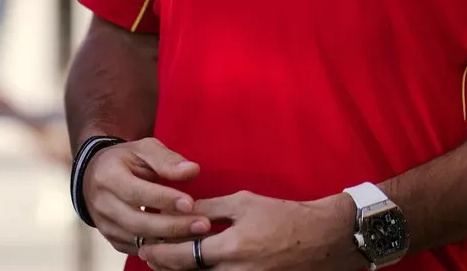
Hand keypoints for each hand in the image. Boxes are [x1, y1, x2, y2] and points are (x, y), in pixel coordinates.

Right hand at [81, 138, 209, 254]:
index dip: (163, 199)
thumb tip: (192, 170)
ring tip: (198, 236)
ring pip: (139, 241)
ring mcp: (105, 225)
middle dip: (172, 226)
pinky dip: (162, 249)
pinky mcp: (113, 240)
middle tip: (203, 224)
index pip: (136, 192)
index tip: (190, 203)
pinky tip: (184, 243)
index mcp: (108, 176)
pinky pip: (138, 250)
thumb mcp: (144, 149)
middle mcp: (102, 204)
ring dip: (170, 241)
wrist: (96, 175)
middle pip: (138, 222)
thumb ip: (167, 160)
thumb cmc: (127, 160)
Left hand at [140, 192, 363, 270]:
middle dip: (165, 263)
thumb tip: (180, 206)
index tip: (145, 244)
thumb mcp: (243, 203)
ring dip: (182, 269)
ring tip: (166, 258)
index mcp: (230, 249)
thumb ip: (209, 207)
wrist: (321, 238)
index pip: (183, 256)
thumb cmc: (282, 215)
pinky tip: (196, 263)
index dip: (160, 251)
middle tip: (148, 252)